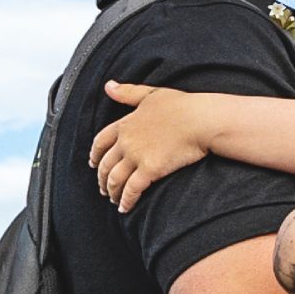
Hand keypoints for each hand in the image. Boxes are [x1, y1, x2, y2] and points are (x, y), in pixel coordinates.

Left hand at [90, 81, 218, 211]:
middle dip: (102, 178)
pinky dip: (126, 201)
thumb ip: (127, 92)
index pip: (100, 142)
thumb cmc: (182, 106)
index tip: (93, 163)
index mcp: (125, 123)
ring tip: (114, 200)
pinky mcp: (150, 170)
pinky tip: (125, 208)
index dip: (95, 154)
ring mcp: (136, 156)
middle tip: (104, 188)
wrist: (201, 119)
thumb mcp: (151, 94)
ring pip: (115, 179)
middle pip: (105, 164)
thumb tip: (108, 85)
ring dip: (112, 192)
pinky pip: (132, 190)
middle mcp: (126, 141)